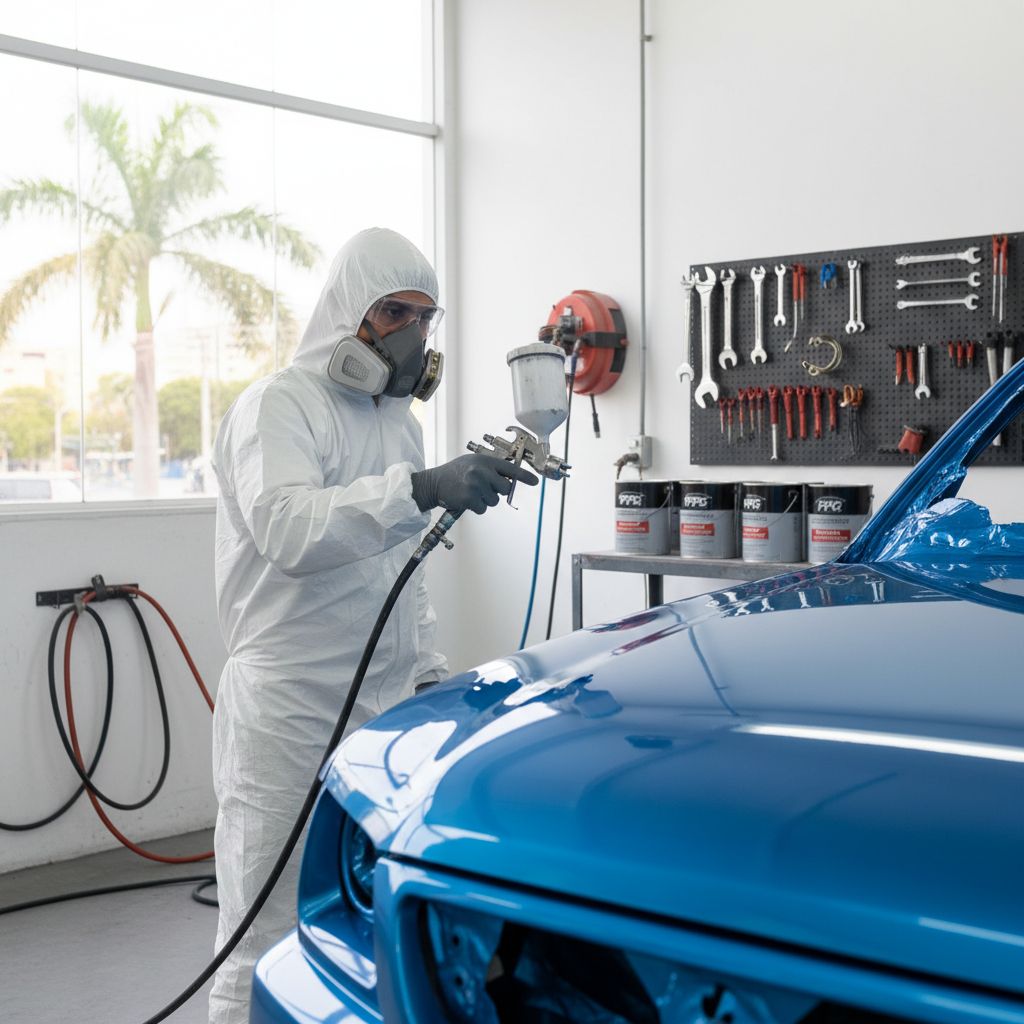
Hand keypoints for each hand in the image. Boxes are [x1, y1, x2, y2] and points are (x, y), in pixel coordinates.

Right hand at [411, 454, 537, 514]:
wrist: (434, 483)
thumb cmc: (456, 473)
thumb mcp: (473, 463)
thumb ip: (491, 469)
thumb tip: (510, 480)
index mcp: (485, 461)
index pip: (510, 468)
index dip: (524, 476)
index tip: (535, 482)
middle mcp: (482, 471)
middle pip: (505, 488)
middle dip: (497, 492)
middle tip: (483, 488)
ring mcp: (475, 485)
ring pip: (494, 501)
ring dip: (485, 500)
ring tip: (471, 492)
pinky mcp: (469, 498)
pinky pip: (483, 509)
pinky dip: (476, 508)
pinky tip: (466, 500)